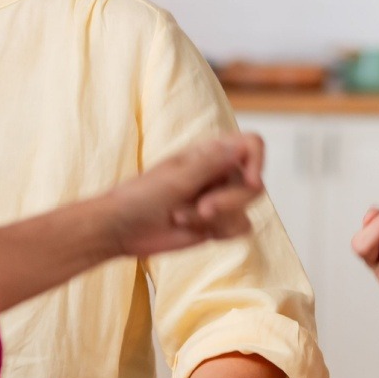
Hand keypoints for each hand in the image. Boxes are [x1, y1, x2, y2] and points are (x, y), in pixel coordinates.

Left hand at [103, 133, 264, 257]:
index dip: (258, 161)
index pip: (252, 145)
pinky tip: (195, 230)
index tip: (250, 182)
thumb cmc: (140, 196)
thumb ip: (212, 164)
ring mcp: (221, 198)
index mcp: (210, 151)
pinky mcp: (218, 223)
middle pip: (254, 185)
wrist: (121, 229)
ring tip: (183, 217)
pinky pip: (240, 228)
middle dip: (230, 201)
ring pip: (246, 209)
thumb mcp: (177, 178)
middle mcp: (220, 172)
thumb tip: (242, 147)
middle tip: (203, 209)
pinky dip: (221, 232)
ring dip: (218, 219)